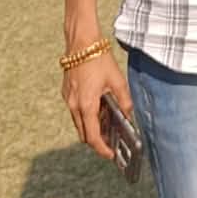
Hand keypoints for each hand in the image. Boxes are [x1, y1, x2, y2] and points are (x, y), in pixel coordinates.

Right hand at [61, 46, 133, 160]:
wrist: (81, 42)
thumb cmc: (99, 59)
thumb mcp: (117, 80)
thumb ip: (124, 101)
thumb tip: (129, 115)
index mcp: (86, 105)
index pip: (92, 137)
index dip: (102, 149)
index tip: (111, 155)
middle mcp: (74, 105)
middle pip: (84, 133)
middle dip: (97, 141)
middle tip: (112, 143)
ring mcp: (68, 99)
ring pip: (79, 123)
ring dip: (91, 128)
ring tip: (108, 126)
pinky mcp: (67, 92)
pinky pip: (76, 111)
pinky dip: (86, 116)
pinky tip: (99, 109)